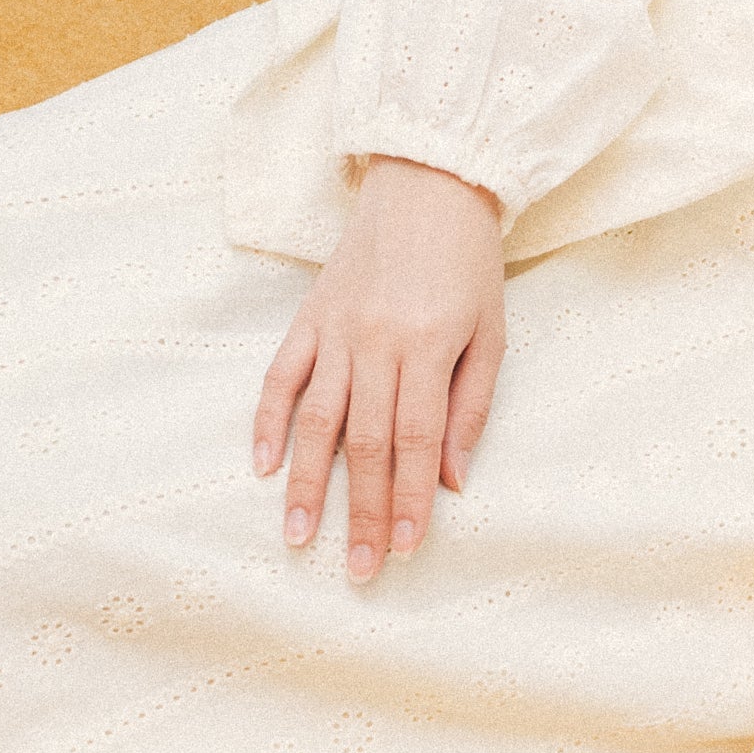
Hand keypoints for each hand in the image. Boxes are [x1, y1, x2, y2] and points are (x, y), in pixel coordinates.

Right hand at [252, 156, 505, 582]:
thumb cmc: (469, 262)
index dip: (411, 499)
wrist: (430, 182)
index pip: (415, 440)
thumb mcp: (491, 331)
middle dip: (363, 512)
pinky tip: (263, 466)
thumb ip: (469, 406)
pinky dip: (267, 421)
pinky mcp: (308, 313)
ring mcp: (336, 328)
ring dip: (307, 484)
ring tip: (300, 538)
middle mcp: (375, 341)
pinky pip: (280, 374)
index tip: (407, 549)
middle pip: (365, 442)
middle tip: (359, 570)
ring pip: (316, 419)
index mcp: (428, 345)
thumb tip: (451, 480)